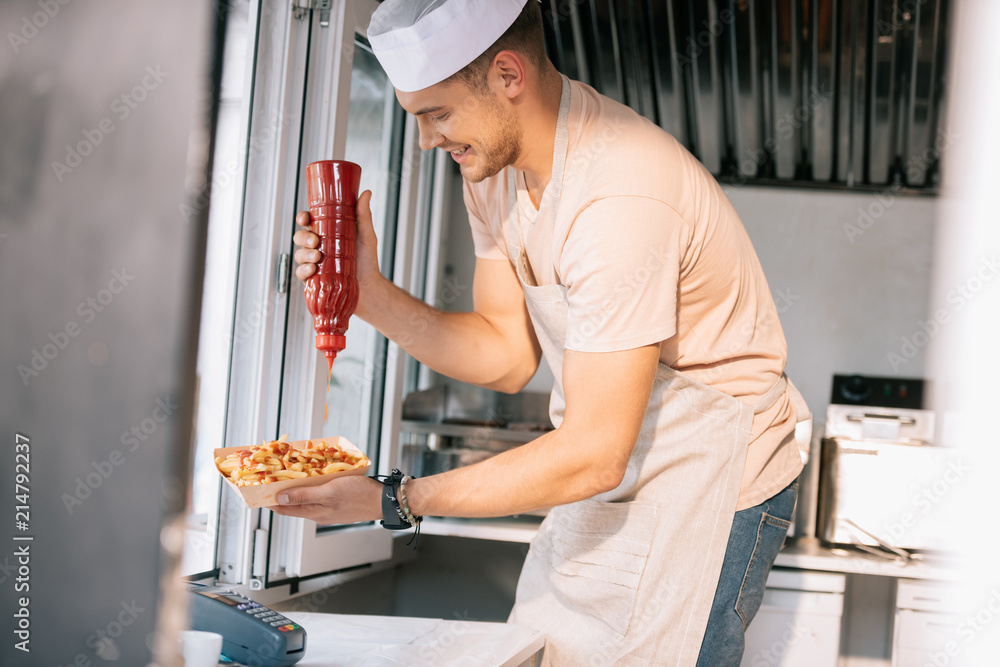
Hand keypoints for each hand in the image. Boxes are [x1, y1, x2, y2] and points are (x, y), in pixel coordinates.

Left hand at [268, 474, 382, 524]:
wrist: (384, 500)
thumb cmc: (359, 495)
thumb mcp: (329, 492)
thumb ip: (304, 496)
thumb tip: (279, 500)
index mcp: (315, 512)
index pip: (284, 509)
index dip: (269, 501)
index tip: (257, 492)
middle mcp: (319, 513)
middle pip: (294, 504)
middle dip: (280, 494)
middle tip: (270, 480)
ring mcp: (329, 509)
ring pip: (306, 500)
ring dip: (296, 490)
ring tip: (287, 477)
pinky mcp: (338, 503)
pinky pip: (318, 496)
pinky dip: (310, 488)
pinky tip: (313, 480)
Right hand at [292, 190, 381, 315]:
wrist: (369, 287)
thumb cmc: (366, 261)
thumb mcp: (366, 236)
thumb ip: (363, 215)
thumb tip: (366, 193)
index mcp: (327, 233)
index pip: (309, 222)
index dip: (303, 218)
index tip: (306, 218)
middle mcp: (318, 247)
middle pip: (300, 237)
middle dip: (303, 237)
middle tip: (315, 240)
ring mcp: (314, 263)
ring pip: (299, 254)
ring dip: (305, 254)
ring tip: (318, 256)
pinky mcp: (313, 279)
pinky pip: (301, 273)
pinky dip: (304, 270)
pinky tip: (313, 269)